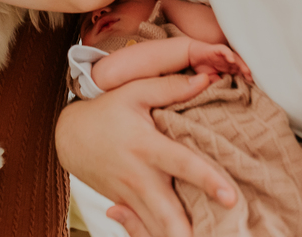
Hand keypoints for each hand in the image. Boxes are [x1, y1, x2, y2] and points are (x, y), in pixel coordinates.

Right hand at [56, 74, 237, 236]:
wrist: (70, 136)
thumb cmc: (105, 112)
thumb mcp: (133, 92)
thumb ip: (170, 87)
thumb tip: (205, 80)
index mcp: (146, 147)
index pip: (182, 164)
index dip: (208, 180)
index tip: (231, 196)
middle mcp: (139, 177)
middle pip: (168, 216)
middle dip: (188, 234)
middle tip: (217, 236)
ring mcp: (131, 197)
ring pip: (155, 231)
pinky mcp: (126, 208)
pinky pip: (143, 232)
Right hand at [187, 41, 252, 84]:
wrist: (191, 54)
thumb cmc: (202, 66)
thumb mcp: (210, 78)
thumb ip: (217, 83)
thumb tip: (224, 90)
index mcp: (227, 67)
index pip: (239, 71)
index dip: (245, 76)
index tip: (250, 83)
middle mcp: (227, 60)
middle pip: (240, 64)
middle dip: (246, 71)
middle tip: (251, 78)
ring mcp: (223, 55)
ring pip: (235, 57)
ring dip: (241, 63)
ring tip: (246, 71)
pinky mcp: (216, 49)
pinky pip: (224, 50)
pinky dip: (228, 54)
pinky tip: (231, 60)